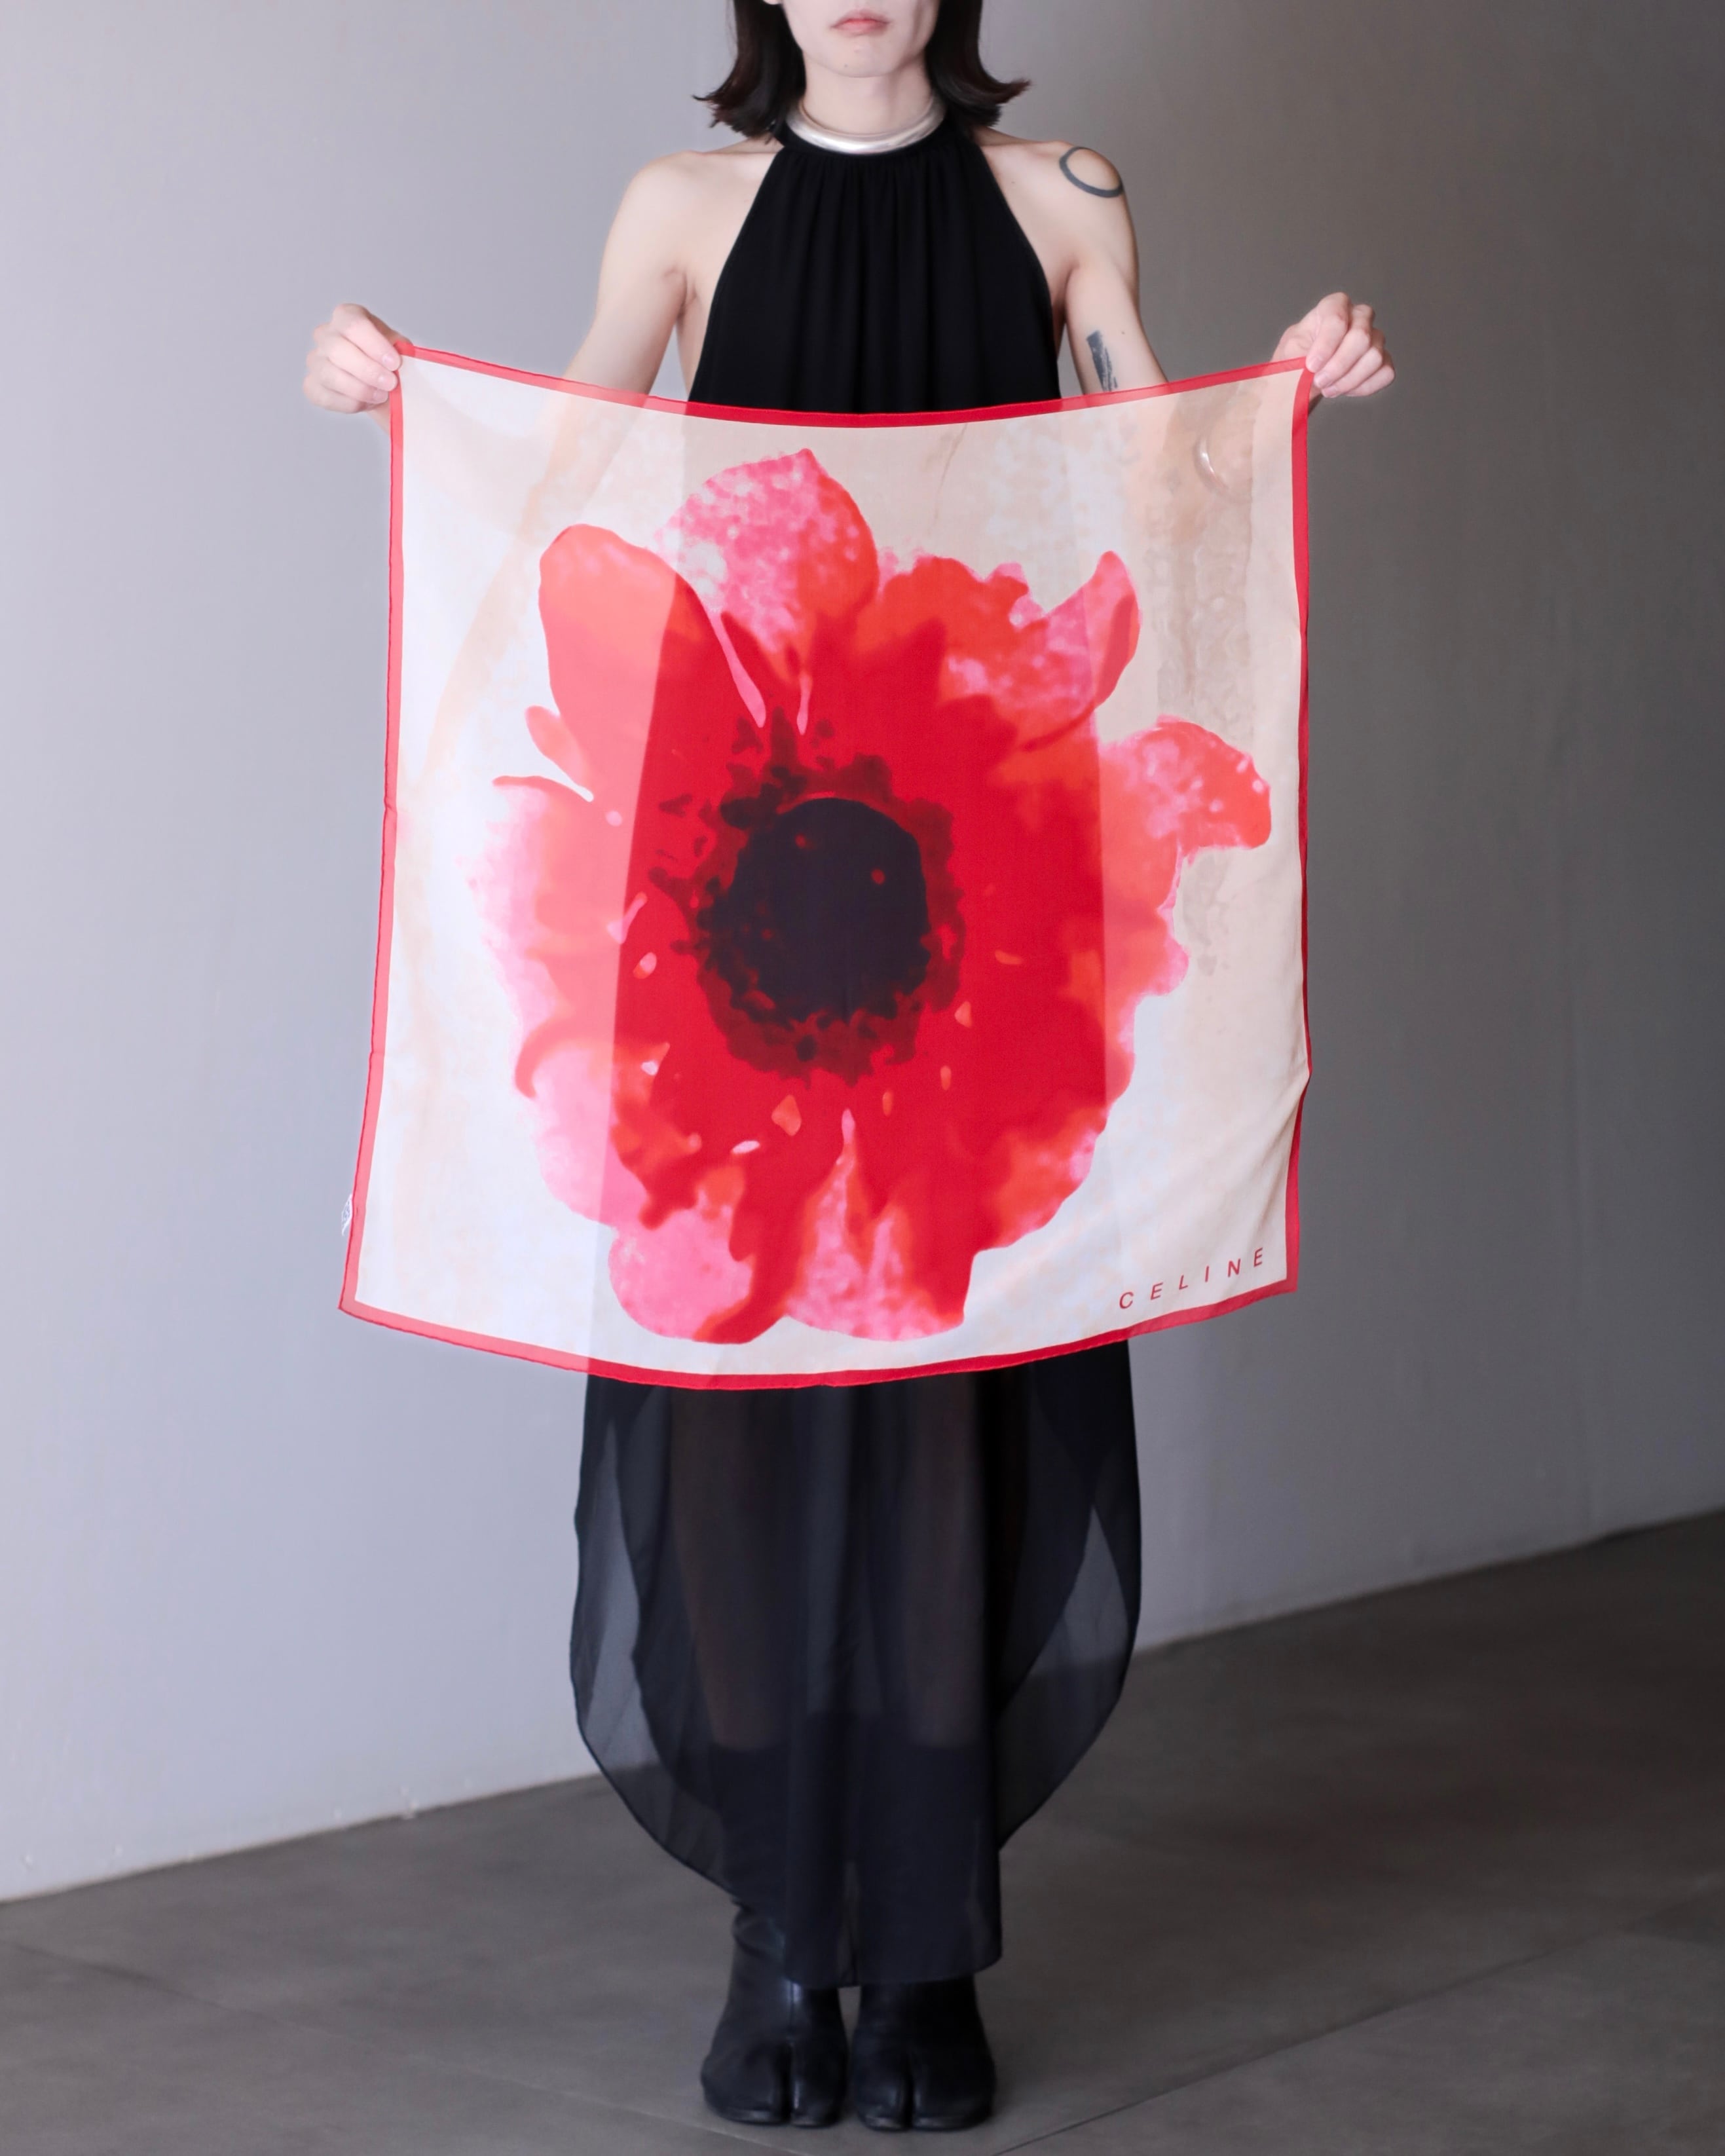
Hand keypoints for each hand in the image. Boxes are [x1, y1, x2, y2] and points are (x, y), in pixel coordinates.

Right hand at [303, 303, 402, 412]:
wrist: (385, 386)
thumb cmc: (390, 362)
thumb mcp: (400, 349)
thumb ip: (400, 350)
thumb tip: (403, 357)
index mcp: (347, 317)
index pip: (353, 324)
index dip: (374, 345)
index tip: (394, 363)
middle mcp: (326, 334)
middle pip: (337, 349)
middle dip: (368, 370)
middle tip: (390, 384)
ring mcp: (316, 360)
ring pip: (328, 374)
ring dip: (359, 389)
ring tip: (382, 395)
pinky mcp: (313, 385)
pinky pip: (323, 396)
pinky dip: (348, 403)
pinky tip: (366, 403)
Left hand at [1274, 293, 1393, 400]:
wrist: (1302, 378)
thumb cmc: (1296, 359)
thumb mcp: (1289, 351)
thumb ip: (1301, 354)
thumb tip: (1316, 368)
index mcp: (1334, 306)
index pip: (1338, 318)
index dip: (1326, 345)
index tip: (1311, 366)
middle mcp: (1358, 317)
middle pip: (1362, 337)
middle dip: (1338, 366)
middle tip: (1319, 381)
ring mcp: (1374, 338)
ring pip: (1374, 357)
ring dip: (1348, 380)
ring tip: (1328, 388)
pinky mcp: (1382, 360)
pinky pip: (1385, 373)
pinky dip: (1363, 387)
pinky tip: (1345, 388)